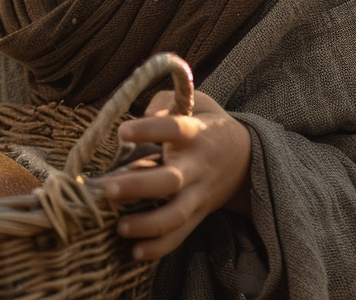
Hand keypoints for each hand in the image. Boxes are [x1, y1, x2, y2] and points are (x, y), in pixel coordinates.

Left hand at [100, 89, 251, 260]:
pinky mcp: (198, 215)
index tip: (122, 132)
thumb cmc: (206, 125)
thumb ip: (166, 103)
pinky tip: (134, 252)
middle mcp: (197, 166)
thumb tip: (144, 115)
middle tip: (108, 189)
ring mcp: (198, 194)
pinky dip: (159, 248)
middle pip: (170, 180)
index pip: (173, 129)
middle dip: (138, 186)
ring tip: (119, 227)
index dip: (149, 130)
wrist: (247, 158)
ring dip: (147, 225)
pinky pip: (180, 236)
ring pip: (176, 215)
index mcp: (195, 133)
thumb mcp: (195, 102)